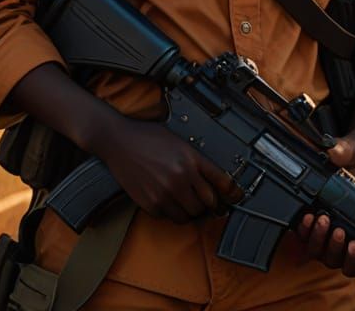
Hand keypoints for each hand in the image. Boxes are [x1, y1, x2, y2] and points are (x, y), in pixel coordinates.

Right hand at [93, 117, 243, 223]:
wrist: (118, 141)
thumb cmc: (147, 137)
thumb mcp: (177, 141)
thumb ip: (195, 160)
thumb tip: (212, 181)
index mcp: (190, 158)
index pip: (222, 182)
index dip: (232, 192)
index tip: (236, 197)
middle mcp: (181, 176)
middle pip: (208, 203)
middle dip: (209, 203)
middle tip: (205, 201)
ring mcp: (166, 192)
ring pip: (191, 215)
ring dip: (191, 211)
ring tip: (185, 201)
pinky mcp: (152, 203)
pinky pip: (171, 217)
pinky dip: (172, 212)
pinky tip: (166, 199)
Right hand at [294, 130, 354, 277]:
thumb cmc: (346, 156)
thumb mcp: (344, 150)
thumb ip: (339, 150)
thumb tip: (335, 152)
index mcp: (311, 204)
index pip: (299, 227)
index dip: (303, 228)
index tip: (311, 216)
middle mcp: (323, 224)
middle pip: (315, 249)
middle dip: (322, 241)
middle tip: (334, 227)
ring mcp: (340, 236)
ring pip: (333, 260)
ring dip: (341, 254)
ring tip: (353, 242)